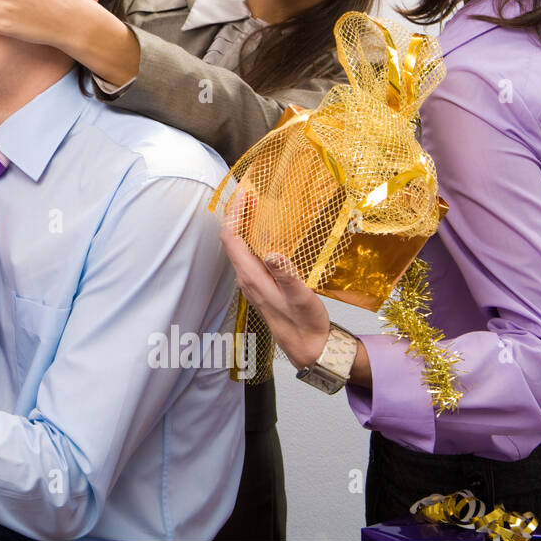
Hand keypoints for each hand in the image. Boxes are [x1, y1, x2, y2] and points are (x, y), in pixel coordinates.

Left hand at [218, 191, 331, 369]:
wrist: (309, 348)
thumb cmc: (306, 324)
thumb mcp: (300, 298)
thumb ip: (287, 276)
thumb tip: (273, 254)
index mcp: (252, 278)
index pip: (232, 239)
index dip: (235, 214)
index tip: (245, 194)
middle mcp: (246, 279)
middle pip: (233, 240)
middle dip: (239, 214)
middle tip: (251, 193)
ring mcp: (252, 283)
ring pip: (240, 248)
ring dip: (245, 226)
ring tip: (257, 206)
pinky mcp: (260, 285)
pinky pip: (250, 256)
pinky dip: (254, 238)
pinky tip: (267, 234)